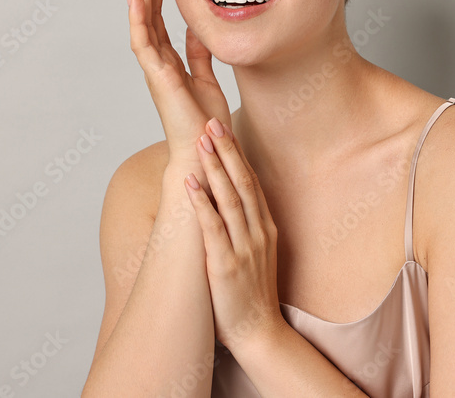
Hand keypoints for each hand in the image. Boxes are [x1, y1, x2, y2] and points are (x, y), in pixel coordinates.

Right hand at [127, 0, 229, 165]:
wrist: (204, 150)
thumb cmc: (205, 122)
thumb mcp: (208, 79)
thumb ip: (200, 56)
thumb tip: (200, 31)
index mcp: (171, 63)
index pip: (163, 21)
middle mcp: (159, 63)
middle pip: (151, 16)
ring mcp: (155, 69)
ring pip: (143, 24)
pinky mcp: (157, 76)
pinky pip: (143, 43)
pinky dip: (139, 19)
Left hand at [184, 117, 283, 349]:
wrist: (259, 333)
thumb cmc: (250, 295)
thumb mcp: (254, 254)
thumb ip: (243, 228)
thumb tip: (225, 204)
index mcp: (264, 227)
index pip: (250, 182)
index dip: (237, 154)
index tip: (224, 128)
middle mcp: (257, 232)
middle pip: (242, 182)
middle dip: (227, 150)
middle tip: (212, 121)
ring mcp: (244, 247)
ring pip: (230, 199)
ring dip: (215, 167)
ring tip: (202, 141)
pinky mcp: (227, 265)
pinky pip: (213, 227)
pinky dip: (202, 202)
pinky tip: (190, 182)